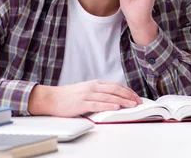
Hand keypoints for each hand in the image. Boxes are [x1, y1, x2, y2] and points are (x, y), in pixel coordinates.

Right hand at [28, 80, 142, 117]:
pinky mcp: (82, 103)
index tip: (136, 96)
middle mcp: (93, 87)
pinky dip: (109, 106)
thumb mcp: (85, 90)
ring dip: (123, 101)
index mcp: (95, 83)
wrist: (51, 98)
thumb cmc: (68, 96)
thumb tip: (112, 98)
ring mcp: (87, 95)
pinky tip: (116, 107)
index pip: (116, 85)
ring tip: (132, 105)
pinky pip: (98, 104)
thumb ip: (98, 92)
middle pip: (115, 90)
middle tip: (138, 101)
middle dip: (129, 95)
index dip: (127, 90)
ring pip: (109, 97)